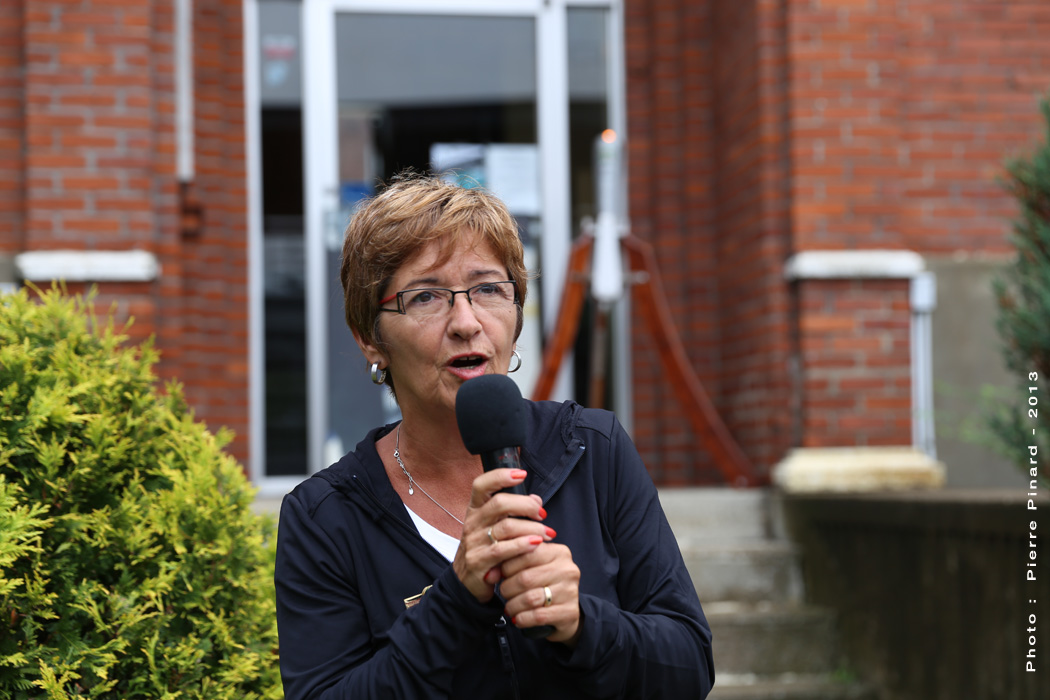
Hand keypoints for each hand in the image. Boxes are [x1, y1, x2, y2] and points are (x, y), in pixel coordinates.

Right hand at [453, 468, 552, 603]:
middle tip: (542, 513)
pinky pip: (503, 550)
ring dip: (532, 529)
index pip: (481, 485)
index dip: (500, 476)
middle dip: (526, 505)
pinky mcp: (478, 561)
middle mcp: (472, 522)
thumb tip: (536, 500)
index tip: (521, 474)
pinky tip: (536, 545)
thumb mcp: (496, 527)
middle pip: (499, 503)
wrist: (467, 582)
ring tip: (548, 534)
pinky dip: (522, 546)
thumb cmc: (487, 549)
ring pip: (506, 527)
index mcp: (476, 509)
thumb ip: (514, 512)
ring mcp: (473, 542)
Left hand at [499, 542, 581, 645]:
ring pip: (530, 598)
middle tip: (504, 594)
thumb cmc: (545, 586)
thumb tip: (490, 575)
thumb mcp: (534, 568)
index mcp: (559, 552)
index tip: (500, 575)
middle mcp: (568, 569)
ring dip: (513, 606)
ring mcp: (571, 591)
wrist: (566, 613)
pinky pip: (537, 616)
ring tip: (509, 608)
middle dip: (508, 588)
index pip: (526, 553)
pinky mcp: (569, 613)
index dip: (507, 566)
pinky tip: (518, 619)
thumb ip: (513, 564)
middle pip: (525, 578)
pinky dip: (522, 619)